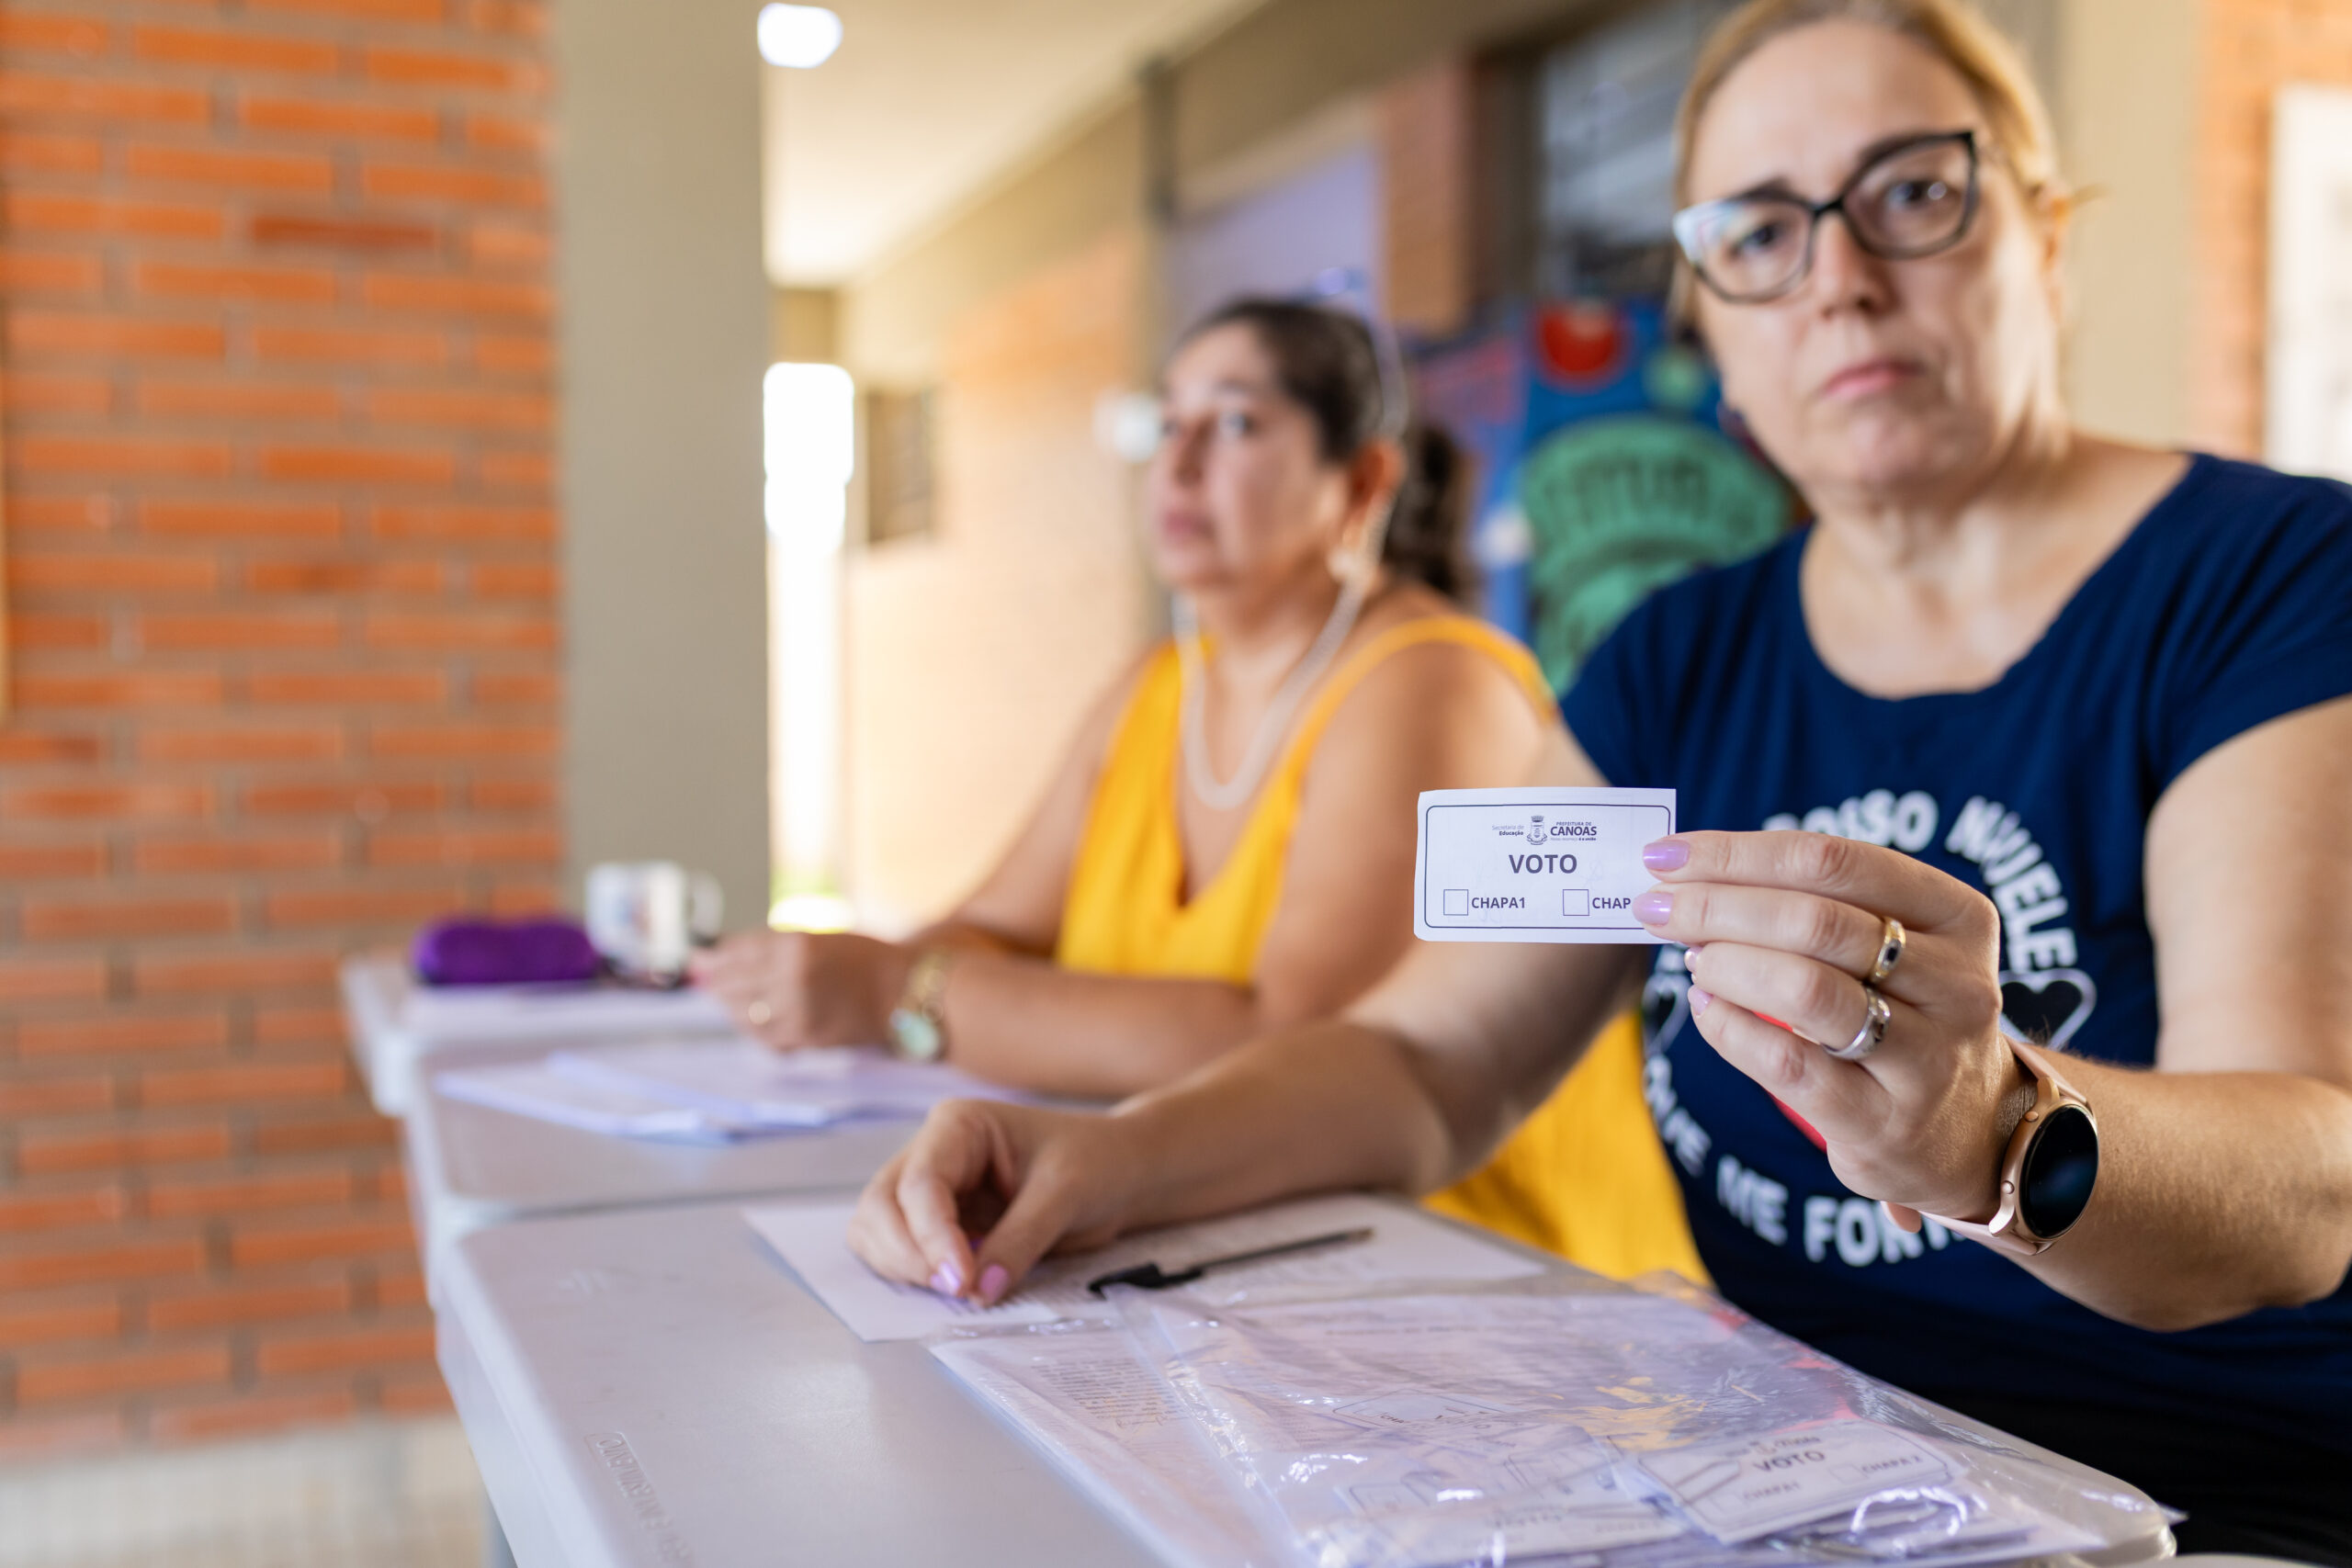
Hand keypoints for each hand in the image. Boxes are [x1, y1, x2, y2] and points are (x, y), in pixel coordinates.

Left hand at [687, 930, 914, 1049]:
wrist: (905, 992)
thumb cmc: (864, 959)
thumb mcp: (819, 937)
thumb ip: (771, 946)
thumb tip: (714, 957)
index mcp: (796, 944)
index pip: (737, 952)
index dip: (716, 957)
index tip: (702, 959)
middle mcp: (793, 977)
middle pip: (734, 983)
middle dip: (717, 983)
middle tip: (708, 980)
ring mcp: (798, 1010)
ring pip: (744, 1014)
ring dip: (732, 1008)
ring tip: (730, 1001)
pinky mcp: (806, 1037)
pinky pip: (764, 1038)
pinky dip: (753, 1030)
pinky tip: (755, 1021)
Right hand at [847, 1099, 1141, 1303]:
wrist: (1118, 1174)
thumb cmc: (1096, 1163)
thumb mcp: (1064, 1195)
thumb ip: (1020, 1241)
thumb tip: (978, 1291)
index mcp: (958, 1125)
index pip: (921, 1183)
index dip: (932, 1236)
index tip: (960, 1282)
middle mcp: (932, 1152)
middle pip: (880, 1205)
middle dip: (905, 1253)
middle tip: (954, 1290)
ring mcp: (929, 1190)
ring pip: (877, 1231)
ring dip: (903, 1267)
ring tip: (957, 1288)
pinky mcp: (936, 1225)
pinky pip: (900, 1252)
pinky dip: (911, 1275)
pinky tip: (953, 1285)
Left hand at [1634, 830, 2026, 1224]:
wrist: (1972, 1133)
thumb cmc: (1906, 1013)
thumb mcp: (1891, 946)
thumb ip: (1810, 904)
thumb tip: (1688, 874)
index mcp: (1958, 916)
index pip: (1834, 860)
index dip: (1738, 853)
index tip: (1665, 856)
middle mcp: (1956, 983)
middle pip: (1816, 921)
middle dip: (1716, 906)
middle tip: (1655, 907)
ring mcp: (1926, 1058)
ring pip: (1807, 990)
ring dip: (1726, 964)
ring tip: (1691, 958)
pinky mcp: (1884, 1122)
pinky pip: (1788, 1064)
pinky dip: (1730, 1029)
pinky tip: (1705, 1007)